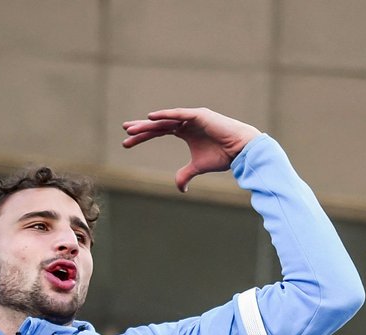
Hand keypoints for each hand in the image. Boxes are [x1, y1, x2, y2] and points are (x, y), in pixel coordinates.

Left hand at [122, 108, 259, 192]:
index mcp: (184, 131)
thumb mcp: (198, 167)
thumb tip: (179, 188)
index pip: (159, 132)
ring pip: (165, 119)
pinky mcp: (199, 115)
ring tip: (132, 129)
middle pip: (158, 124)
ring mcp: (191, 116)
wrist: (240, 150)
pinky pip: (178, 114)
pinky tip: (151, 117)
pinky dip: (165, 115)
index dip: (143, 137)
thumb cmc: (222, 156)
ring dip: (148, 124)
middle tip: (125, 131)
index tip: (128, 142)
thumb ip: (185, 174)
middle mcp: (185, 121)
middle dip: (141, 128)